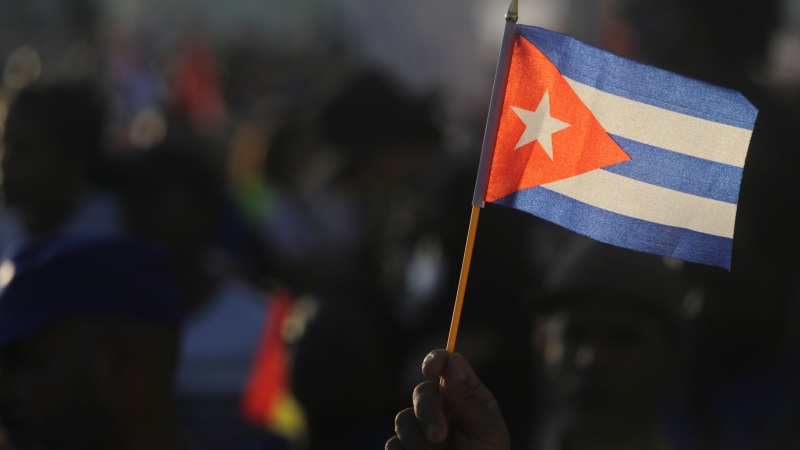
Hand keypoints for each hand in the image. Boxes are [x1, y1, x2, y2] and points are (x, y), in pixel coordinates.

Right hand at [386, 349, 509, 449]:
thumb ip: (469, 399)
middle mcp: (443, 410)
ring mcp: (421, 431)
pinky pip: (393, 444)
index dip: (436, 360)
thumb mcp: (488, 433)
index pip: (448, 367)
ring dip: (418, 440)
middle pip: (422, 393)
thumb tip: (454, 360)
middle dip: (427, 413)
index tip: (431, 368)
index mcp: (467, 398)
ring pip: (402, 419)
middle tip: (439, 438)